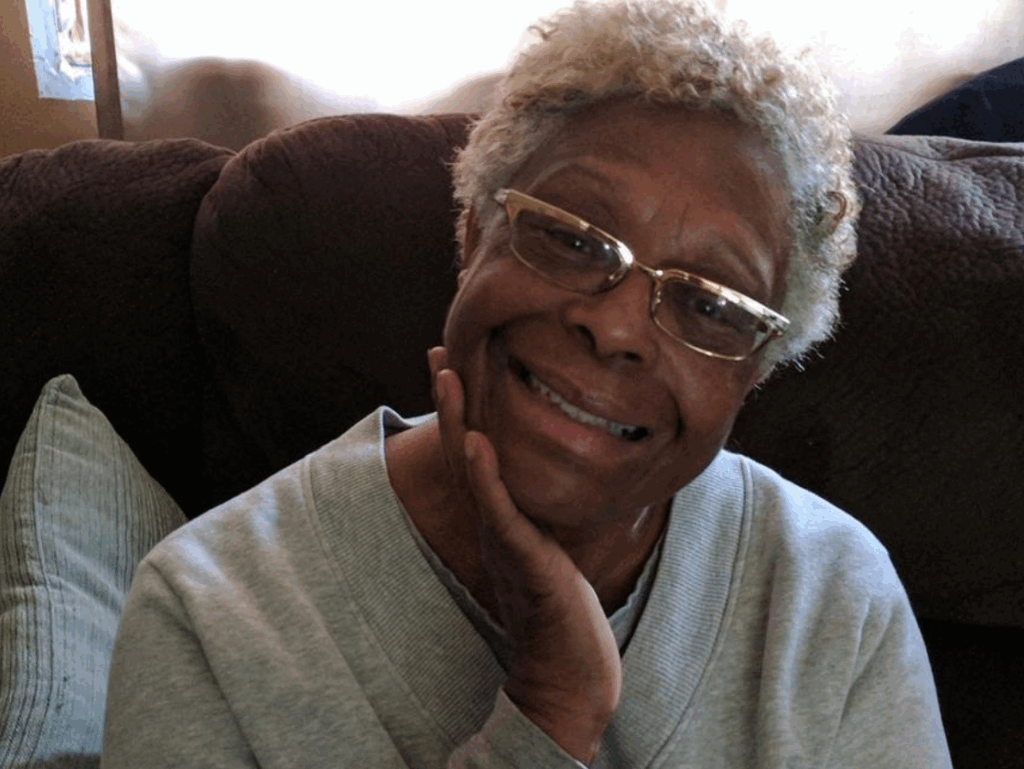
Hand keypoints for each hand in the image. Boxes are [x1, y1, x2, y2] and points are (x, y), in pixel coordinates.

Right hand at [428, 347, 621, 764]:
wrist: (570, 669)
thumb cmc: (560, 610)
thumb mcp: (545, 549)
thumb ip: (532, 520)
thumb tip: (535, 488)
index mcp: (499, 516)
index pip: (474, 452)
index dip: (462, 409)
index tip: (451, 363)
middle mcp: (493, 521)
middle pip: (464, 450)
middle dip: (451, 401)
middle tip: (436, 354)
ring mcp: (504, 538)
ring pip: (475, 472)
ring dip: (460, 423)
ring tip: (449, 377)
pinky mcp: (523, 558)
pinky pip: (501, 510)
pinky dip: (486, 476)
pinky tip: (478, 442)